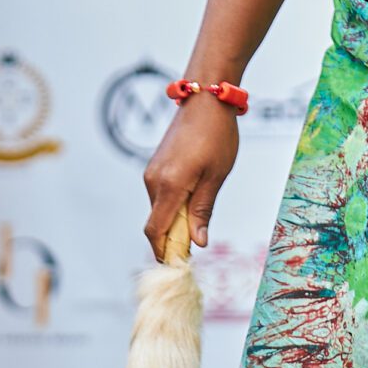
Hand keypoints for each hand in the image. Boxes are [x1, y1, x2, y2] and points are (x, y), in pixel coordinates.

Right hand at [142, 96, 238, 259]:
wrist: (205, 100)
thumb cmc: (216, 136)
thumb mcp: (216, 176)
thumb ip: (202, 210)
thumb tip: (197, 242)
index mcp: (168, 185)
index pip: (156, 231)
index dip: (164, 253)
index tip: (178, 267)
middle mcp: (153, 181)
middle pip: (156, 224)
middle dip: (173, 240)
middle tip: (197, 246)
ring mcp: (152, 173)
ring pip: (159, 210)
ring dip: (175, 222)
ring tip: (200, 218)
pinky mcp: (155, 167)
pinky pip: (160, 196)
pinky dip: (173, 206)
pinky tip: (193, 200)